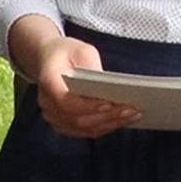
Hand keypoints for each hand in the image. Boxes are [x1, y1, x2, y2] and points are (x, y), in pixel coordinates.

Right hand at [9, 15, 138, 138]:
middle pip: (78, 119)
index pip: (65, 101)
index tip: (110, 103)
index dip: (88, 106)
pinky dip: (105, 127)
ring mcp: (53, 116)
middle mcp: (47, 103)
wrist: (49, 59)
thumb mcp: (81, 50)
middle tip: (132, 110)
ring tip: (133, 115)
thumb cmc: (66, 53)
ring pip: (84, 128)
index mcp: (48, 81)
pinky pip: (86, 131)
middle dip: (108, 116)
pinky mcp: (63, 124)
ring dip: (110, 124)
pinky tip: (122, 120)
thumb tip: (107, 84)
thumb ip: (92, 65)